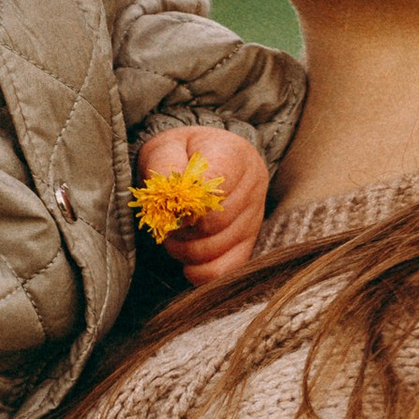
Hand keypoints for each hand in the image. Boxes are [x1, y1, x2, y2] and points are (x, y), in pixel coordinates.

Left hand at [130, 125, 268, 288]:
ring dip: (183, 249)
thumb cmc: (180, 155)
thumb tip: (169, 190)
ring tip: (175, 234)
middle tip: (167, 220)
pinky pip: (225, 270)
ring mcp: (254, 218)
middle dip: (180, 228)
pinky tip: (187, 260)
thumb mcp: (166, 146)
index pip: (215, 186)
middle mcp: (252, 186)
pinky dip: (199, 271)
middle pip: (213, 223)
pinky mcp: (249, 244)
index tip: (171, 201)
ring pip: (214, 249)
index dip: (187, 201)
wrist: (201, 159)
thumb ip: (165, 163)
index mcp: (234, 155)